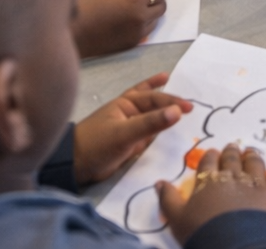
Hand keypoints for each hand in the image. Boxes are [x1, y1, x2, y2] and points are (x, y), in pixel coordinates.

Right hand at [72, 0, 167, 57]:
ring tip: (136, 9)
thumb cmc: (89, 5)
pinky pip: (145, 31)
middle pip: (161, 7)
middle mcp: (142, 16)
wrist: (77, 31)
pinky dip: (142, 24)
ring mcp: (139, 32)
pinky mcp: (133, 43)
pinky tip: (130, 20)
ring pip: (155, 21)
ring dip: (150, 13)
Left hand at [73, 73, 191, 185]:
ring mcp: (128, 128)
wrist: (75, 166)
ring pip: (151, 116)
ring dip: (164, 111)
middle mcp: (128, 112)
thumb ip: (151, 123)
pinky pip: (147, 134)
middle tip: (190, 103)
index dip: (173, 101)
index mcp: (126, 103)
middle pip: (153, 102)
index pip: (154, 98)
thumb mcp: (125, 133)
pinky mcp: (128, 143)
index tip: (190, 108)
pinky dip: (157, 130)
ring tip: (178, 104)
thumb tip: (178, 112)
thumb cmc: (97, 144)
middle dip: (169, 100)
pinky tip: (165, 129)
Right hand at [160, 144, 265, 244]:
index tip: (212, 154)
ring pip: (253, 162)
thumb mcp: (178, 220)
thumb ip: (168, 199)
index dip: (210, 157)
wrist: (237, 248)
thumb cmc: (203, 234)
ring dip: (250, 154)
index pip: (208, 162)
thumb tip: (159, 182)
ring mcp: (256, 183)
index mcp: (208, 182)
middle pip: (231, 159)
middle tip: (231, 148)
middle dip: (230, 152)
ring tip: (249, 150)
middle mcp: (232, 177)